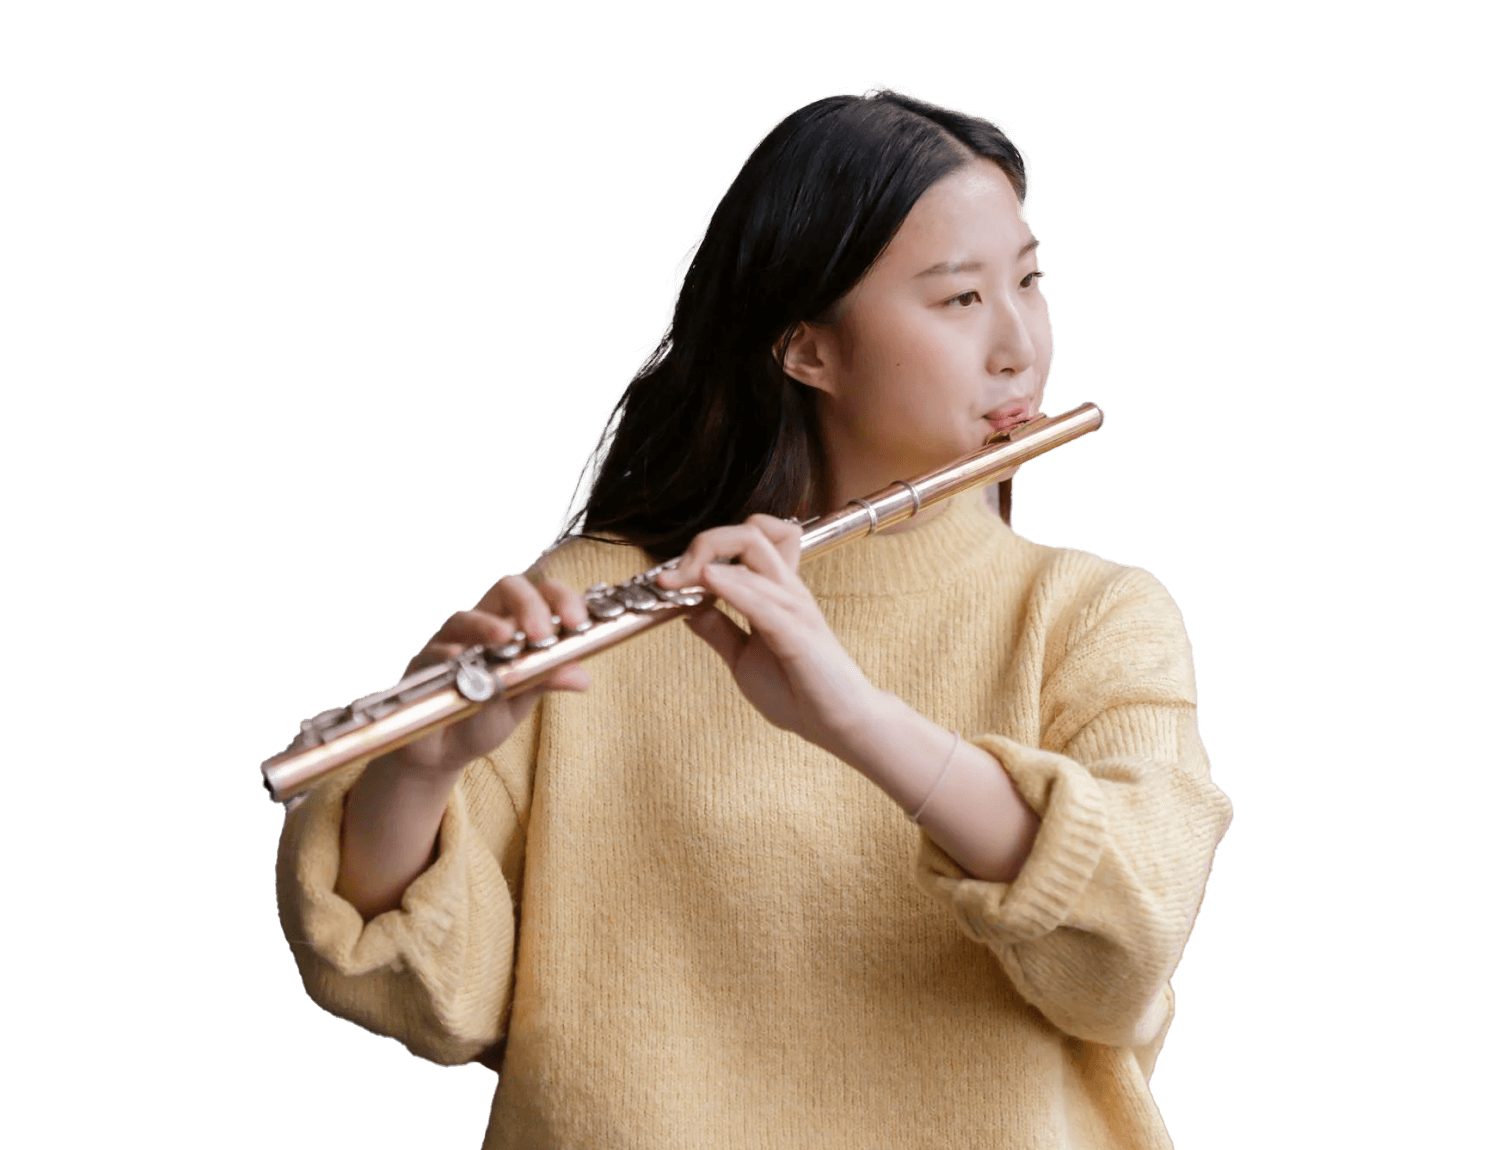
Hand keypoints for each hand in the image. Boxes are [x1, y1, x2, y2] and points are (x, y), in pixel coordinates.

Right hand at [386, 570, 592, 777]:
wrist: (443, 751)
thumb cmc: (484, 715)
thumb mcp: (523, 698)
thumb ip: (546, 680)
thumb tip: (581, 677)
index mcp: (515, 627)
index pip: (540, 595)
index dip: (560, 599)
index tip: (577, 622)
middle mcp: (483, 627)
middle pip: (505, 589)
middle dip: (528, 604)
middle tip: (542, 634)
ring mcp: (450, 644)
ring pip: (463, 619)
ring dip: (485, 625)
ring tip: (505, 636)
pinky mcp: (423, 667)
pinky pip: (432, 655)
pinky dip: (447, 656)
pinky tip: (459, 661)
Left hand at [656, 514, 878, 755]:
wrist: (837, 724)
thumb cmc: (798, 692)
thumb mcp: (742, 658)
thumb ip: (719, 630)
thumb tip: (687, 610)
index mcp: (775, 592)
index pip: (749, 537)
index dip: (704, 548)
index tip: (669, 580)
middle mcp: (786, 589)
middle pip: (750, 531)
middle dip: (704, 543)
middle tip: (673, 577)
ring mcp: (794, 607)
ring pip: (753, 551)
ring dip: (705, 561)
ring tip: (675, 582)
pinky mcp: (797, 634)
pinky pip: (761, 599)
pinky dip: (731, 586)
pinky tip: (706, 582)